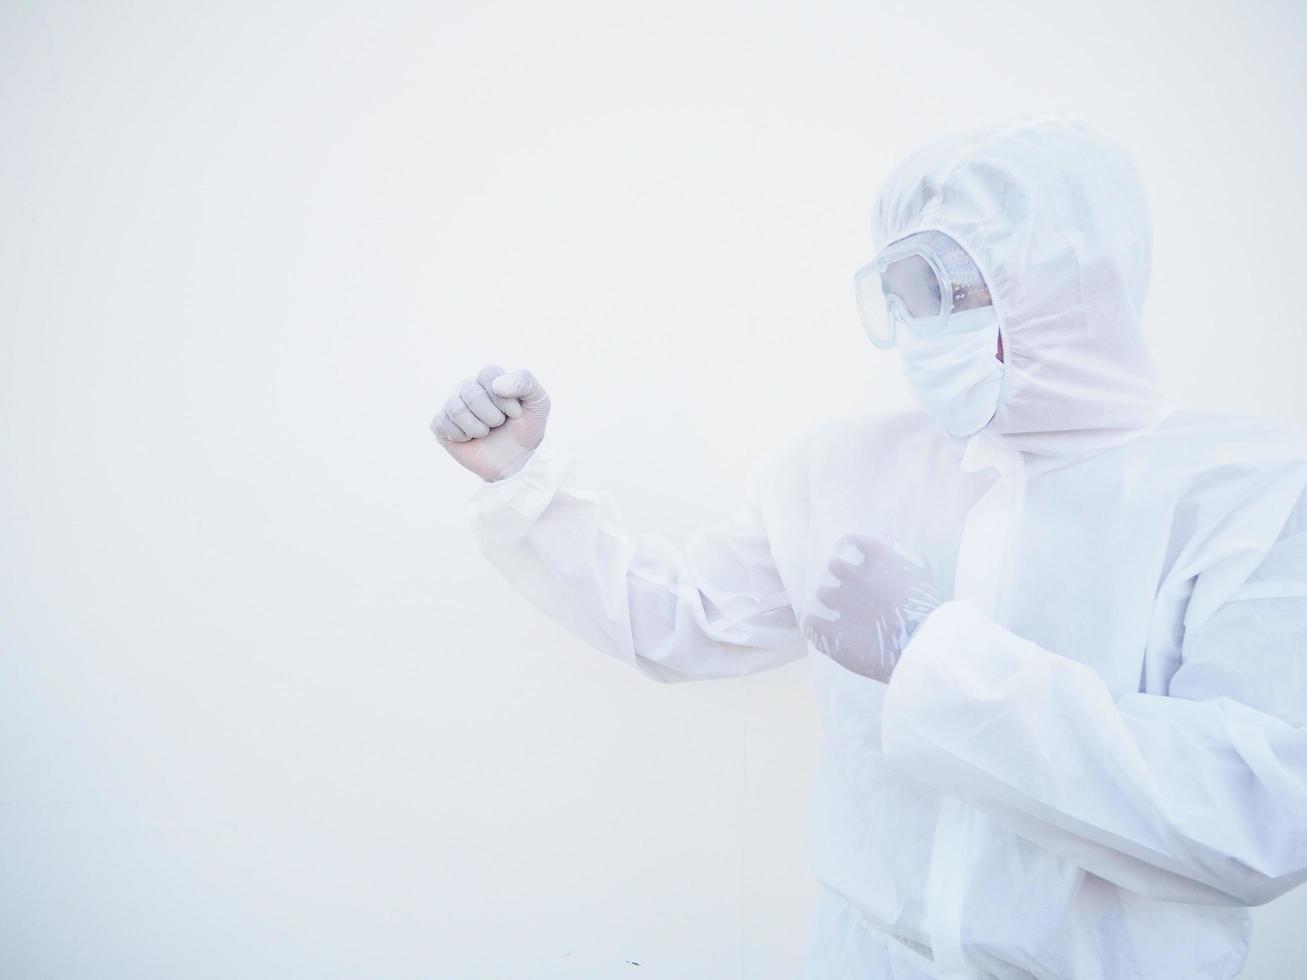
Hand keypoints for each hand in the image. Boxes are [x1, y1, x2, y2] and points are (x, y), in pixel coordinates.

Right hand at [431, 365, 550, 481]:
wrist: (515, 462)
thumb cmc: (526, 429)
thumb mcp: (538, 404)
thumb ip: (525, 383)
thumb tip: (497, 385)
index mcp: (489, 378)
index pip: (488, 375)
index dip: (503, 399)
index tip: (515, 414)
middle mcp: (468, 387)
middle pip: (472, 395)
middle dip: (492, 417)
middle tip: (499, 425)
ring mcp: (452, 404)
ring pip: (457, 410)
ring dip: (478, 429)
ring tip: (485, 433)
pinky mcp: (440, 424)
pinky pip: (441, 424)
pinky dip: (461, 437)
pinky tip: (470, 439)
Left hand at [801, 532, 940, 682]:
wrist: (922, 649)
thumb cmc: (926, 610)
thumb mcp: (919, 571)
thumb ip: (897, 552)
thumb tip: (881, 539)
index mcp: (877, 556)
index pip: (850, 541)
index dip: (846, 548)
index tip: (846, 555)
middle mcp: (853, 573)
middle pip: (835, 566)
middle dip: (842, 578)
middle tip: (852, 594)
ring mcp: (838, 600)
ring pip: (822, 594)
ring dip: (831, 603)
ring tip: (847, 619)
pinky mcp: (829, 628)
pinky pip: (810, 621)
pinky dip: (816, 626)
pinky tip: (826, 632)